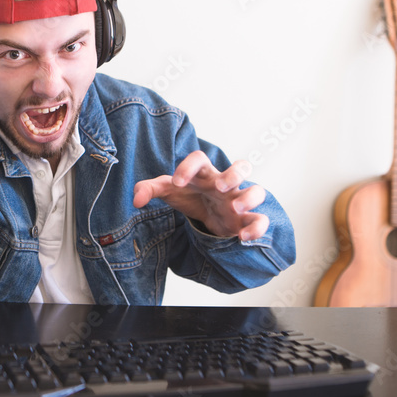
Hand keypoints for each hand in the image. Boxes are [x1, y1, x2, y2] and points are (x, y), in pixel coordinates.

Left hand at [132, 150, 267, 240]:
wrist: (207, 214)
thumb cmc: (190, 196)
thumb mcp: (168, 192)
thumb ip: (149, 190)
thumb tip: (136, 199)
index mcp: (204, 174)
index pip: (200, 159)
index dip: (188, 166)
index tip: (176, 182)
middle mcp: (225, 184)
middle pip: (241, 167)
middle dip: (233, 174)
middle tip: (220, 187)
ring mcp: (238, 200)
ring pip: (257, 190)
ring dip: (249, 197)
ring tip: (235, 208)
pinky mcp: (246, 219)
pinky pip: (260, 220)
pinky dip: (256, 228)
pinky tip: (242, 237)